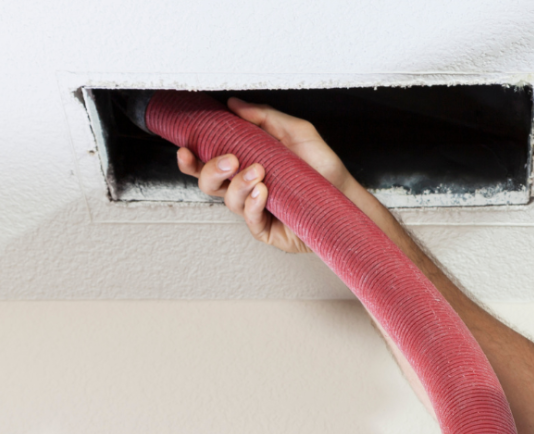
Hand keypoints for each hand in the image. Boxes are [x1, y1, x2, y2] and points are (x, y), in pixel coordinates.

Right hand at [176, 97, 360, 253]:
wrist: (346, 196)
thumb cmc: (324, 169)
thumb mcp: (297, 132)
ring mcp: (256, 209)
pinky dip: (253, 204)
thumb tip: (235, 104)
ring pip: (228, 200)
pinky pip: (250, 219)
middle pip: (209, 183)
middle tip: (231, 159)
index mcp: (248, 164)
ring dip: (239, 184)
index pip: (210, 163)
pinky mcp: (268, 229)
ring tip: (258, 173)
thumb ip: (265, 116)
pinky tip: (263, 192)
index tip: (187, 148)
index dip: (193, 160)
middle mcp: (248, 187)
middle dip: (212, 170)